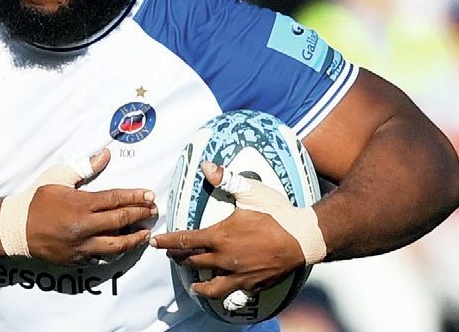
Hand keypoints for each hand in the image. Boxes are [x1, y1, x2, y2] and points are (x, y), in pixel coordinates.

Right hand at [26, 148, 156, 264]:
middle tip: (153, 211)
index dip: (136, 197)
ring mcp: (81, 246)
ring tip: (144, 233)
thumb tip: (105, 154)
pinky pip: (101, 257)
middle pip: (121, 221)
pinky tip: (122, 245)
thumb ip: (85, 167)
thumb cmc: (37, 198)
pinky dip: (114, 251)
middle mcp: (83, 226)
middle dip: (141, 214)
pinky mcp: (76, 259)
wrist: (15, 228)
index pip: (116, 199)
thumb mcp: (58, 176)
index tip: (150, 195)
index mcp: (80, 204)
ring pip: (116, 245)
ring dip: (134, 239)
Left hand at [149, 162, 305, 299]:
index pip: (185, 240)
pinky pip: (232, 292)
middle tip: (172, 255)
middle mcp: (225, 259)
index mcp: (220, 236)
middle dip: (179, 258)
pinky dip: (222, 292)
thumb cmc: (277, 213)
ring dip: (197, 284)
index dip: (167, 241)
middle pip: (193, 262)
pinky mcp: (252, 285)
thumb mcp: (250, 192)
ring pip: (210, 286)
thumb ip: (226, 179)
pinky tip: (221, 290)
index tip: (156, 242)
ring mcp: (238, 275)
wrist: (302, 237)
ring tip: (192, 284)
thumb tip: (206, 166)